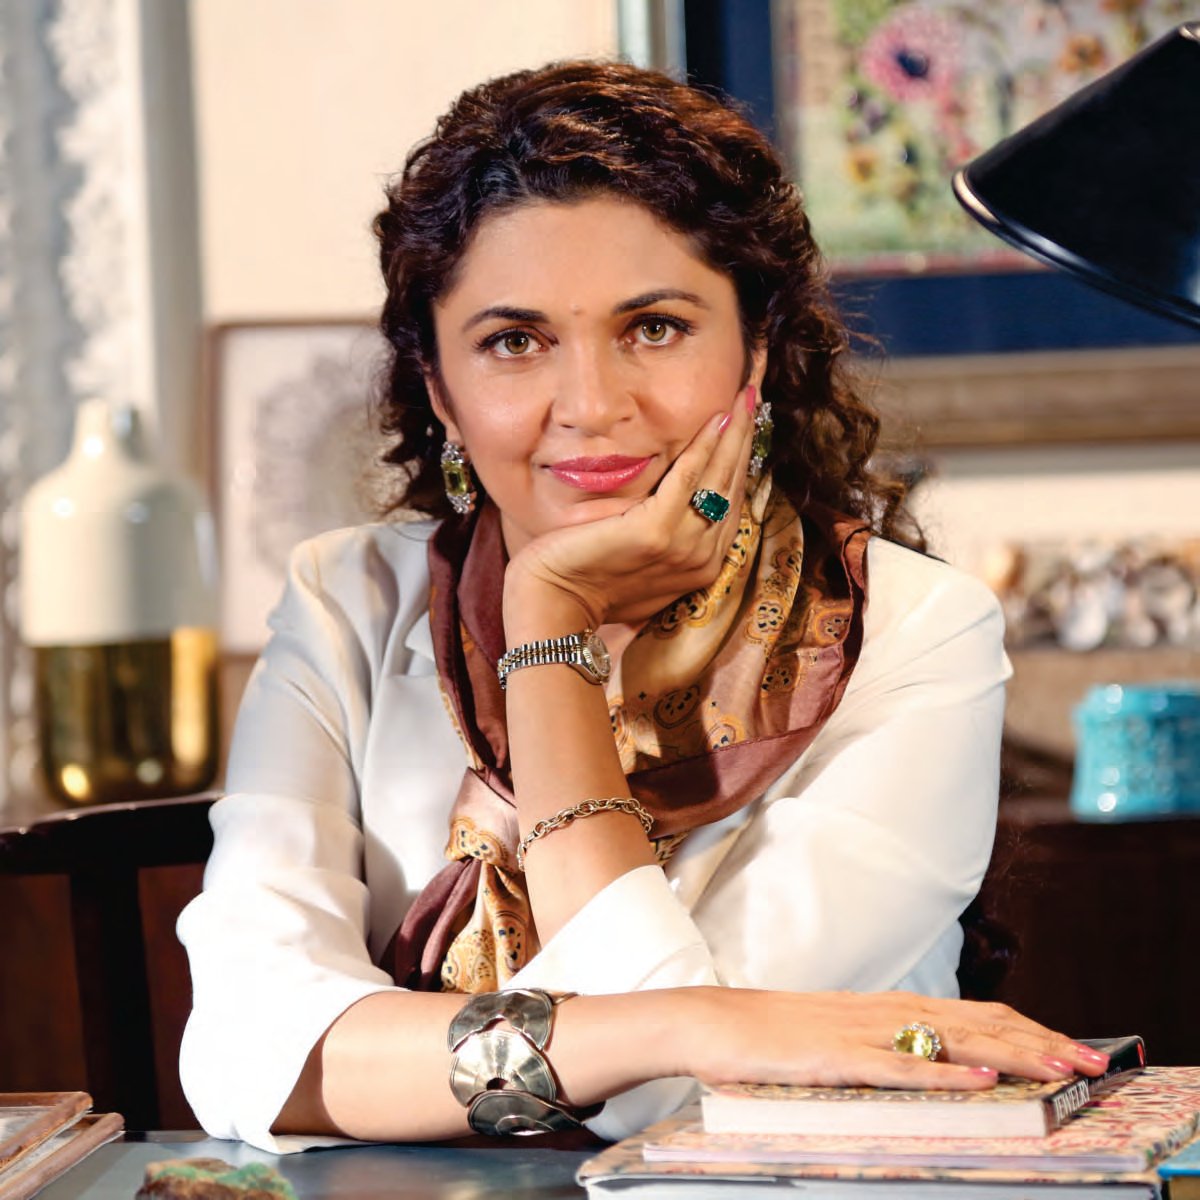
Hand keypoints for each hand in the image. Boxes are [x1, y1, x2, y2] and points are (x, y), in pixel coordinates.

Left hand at [504, 385, 757, 630]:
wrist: (554, 605)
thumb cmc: (586, 584)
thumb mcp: (639, 563)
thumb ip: (665, 538)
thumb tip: (672, 502)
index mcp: (702, 566)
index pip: (730, 502)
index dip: (740, 458)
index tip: (745, 420)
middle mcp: (703, 559)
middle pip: (733, 485)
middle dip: (745, 436)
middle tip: (755, 393)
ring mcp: (683, 547)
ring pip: (719, 478)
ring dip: (734, 432)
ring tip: (746, 394)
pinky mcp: (656, 532)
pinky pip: (689, 479)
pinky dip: (705, 447)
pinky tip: (718, 418)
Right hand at [679, 988, 1110, 1090]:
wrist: (710, 1022)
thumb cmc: (772, 1035)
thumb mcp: (839, 1035)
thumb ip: (884, 1044)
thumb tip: (933, 1061)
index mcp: (886, 1006)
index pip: (972, 1012)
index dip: (1026, 1027)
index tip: (1072, 1045)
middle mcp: (882, 1010)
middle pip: (974, 1022)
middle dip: (1038, 1041)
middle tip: (1091, 1061)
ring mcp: (859, 1032)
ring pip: (948, 1040)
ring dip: (1010, 1053)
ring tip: (1058, 1067)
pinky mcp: (834, 1057)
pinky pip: (897, 1067)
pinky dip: (943, 1074)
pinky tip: (978, 1078)